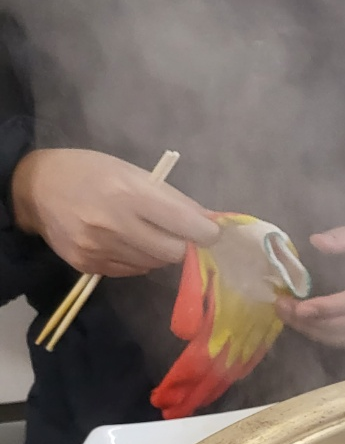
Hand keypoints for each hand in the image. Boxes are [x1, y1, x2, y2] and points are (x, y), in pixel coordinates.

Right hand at [11, 148, 218, 275]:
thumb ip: (174, 199)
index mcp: (130, 194)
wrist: (35, 188)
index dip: (206, 232)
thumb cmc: (91, 172)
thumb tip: (211, 222)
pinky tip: (125, 241)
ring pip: (153, 265)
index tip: (210, 232)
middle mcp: (113, 224)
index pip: (187, 226)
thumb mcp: (133, 173)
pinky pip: (131, 271)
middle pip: (173, 253)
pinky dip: (138, 260)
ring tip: (144, 232)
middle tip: (179, 234)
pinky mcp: (87, 265)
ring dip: (159, 252)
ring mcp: (98, 248)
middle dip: (183, 245)